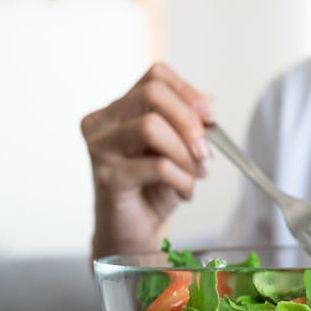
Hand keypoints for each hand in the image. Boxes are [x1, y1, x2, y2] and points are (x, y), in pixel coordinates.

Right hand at [81, 62, 212, 255]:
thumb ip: (188, 123)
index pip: (155, 77)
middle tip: (205, 151)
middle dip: (189, 121)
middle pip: (152, 94)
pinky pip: (157, 166)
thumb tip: (207, 101)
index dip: (188, 92)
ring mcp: (99, 148)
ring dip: (185, 153)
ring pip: (150, 126)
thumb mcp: (177, 149)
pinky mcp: (107, 177)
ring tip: (195, 174)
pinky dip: (183, 180)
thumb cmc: (154, 189)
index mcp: (117, 109)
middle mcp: (101, 123)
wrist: (133, 234)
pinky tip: (184, 192)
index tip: (210, 116)